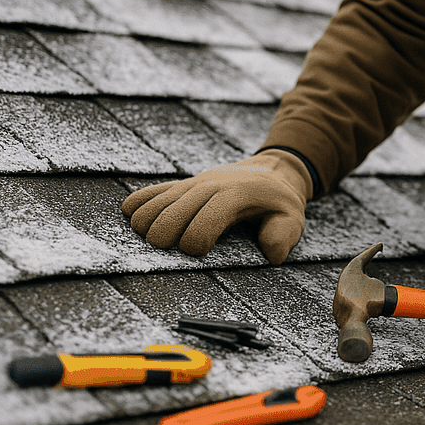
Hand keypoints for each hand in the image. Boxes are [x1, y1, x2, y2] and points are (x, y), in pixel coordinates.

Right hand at [121, 151, 312, 261]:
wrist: (271, 170)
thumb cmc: (278, 202)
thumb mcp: (292, 218)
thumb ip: (283, 235)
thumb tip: (271, 253)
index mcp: (235, 196)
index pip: (205, 220)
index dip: (195, 241)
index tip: (197, 252)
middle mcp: (210, 186)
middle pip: (173, 213)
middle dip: (164, 237)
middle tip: (166, 249)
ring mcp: (193, 184)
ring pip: (158, 201)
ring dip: (146, 223)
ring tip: (147, 237)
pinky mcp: (182, 184)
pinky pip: (152, 191)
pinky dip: (138, 204)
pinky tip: (132, 217)